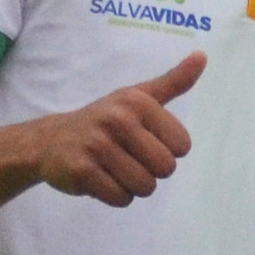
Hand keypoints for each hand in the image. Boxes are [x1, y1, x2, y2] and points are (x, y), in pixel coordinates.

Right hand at [33, 53, 202, 205]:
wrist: (51, 140)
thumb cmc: (105, 120)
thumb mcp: (138, 97)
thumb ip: (173, 82)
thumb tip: (203, 56)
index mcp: (137, 102)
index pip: (182, 146)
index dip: (166, 150)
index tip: (144, 141)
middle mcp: (117, 120)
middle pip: (165, 168)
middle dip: (151, 171)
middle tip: (128, 158)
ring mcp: (97, 146)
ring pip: (145, 187)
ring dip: (134, 186)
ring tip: (115, 169)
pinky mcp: (82, 171)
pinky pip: (121, 198)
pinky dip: (116, 196)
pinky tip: (101, 178)